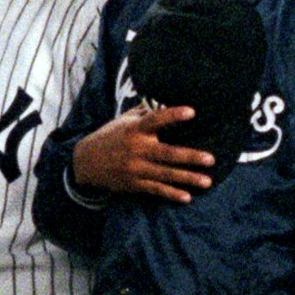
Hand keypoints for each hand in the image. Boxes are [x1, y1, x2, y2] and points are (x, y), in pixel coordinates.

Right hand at [71, 103, 217, 201]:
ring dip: (187, 178)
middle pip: (167, 153)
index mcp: (135, 129)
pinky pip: (155, 190)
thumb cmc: (110, 136)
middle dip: (190, 157)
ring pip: (165, 174)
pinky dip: (171, 194)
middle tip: (210, 159)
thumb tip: (166, 98)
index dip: (172, 115)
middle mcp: (136, 149)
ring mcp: (135, 169)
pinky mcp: (133, 184)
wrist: (84, 162)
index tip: (192, 112)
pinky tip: (187, 197)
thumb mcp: (123, 120)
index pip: (156, 120)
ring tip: (207, 181)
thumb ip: (145, 112)